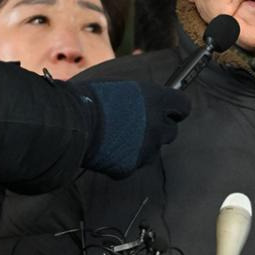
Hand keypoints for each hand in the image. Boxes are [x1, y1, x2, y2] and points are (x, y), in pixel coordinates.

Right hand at [72, 79, 190, 177]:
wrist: (71, 123)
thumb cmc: (90, 99)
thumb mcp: (121, 88)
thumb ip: (141, 98)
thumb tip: (147, 103)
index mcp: (156, 99)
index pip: (183, 106)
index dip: (175, 109)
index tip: (169, 111)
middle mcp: (156, 124)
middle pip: (170, 131)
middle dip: (158, 129)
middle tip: (138, 126)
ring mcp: (146, 148)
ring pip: (152, 150)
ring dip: (141, 145)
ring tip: (117, 137)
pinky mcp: (132, 166)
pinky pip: (133, 164)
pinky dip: (123, 160)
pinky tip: (108, 150)